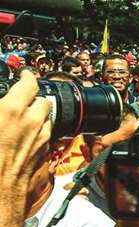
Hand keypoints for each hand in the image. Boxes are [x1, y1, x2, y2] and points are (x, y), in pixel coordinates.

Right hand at [0, 70, 50, 184]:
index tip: (23, 74)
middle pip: (42, 100)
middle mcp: (33, 122)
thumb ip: (0, 107)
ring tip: (22, 117)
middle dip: (33, 97)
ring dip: (37, 114)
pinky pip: (45, 134)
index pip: (28, 83)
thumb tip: (2, 104)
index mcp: (12, 110)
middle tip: (21, 98)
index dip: (26, 76)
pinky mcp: (44, 151)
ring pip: (46, 117)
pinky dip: (38, 130)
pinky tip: (24, 135)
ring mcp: (41, 138)